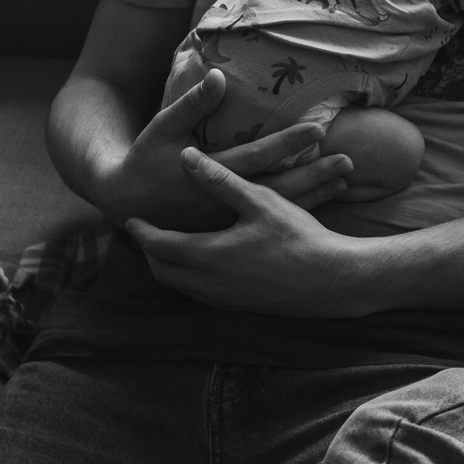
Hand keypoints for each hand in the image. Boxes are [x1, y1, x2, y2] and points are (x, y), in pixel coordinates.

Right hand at [99, 69, 349, 230]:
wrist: (129, 207)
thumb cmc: (146, 161)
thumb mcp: (162, 129)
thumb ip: (192, 104)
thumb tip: (218, 76)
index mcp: (210, 175)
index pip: (257, 156)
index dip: (287, 144)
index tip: (318, 131)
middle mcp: (225, 201)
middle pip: (279, 187)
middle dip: (314, 173)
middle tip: (348, 160)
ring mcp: (231, 218)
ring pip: (280, 207)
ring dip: (314, 193)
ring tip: (346, 179)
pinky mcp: (233, 227)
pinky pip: (272, 219)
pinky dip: (301, 209)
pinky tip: (324, 200)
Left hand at [125, 147, 365, 315]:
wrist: (332, 281)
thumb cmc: (298, 237)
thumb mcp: (259, 201)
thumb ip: (219, 180)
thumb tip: (186, 157)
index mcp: (209, 255)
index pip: (159, 245)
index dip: (142, 231)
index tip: (132, 218)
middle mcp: (209, 284)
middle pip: (163, 271)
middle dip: (150, 252)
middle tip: (146, 233)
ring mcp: (224, 300)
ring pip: (180, 286)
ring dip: (169, 267)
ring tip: (170, 246)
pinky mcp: (239, 307)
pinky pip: (200, 295)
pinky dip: (190, 279)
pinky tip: (202, 264)